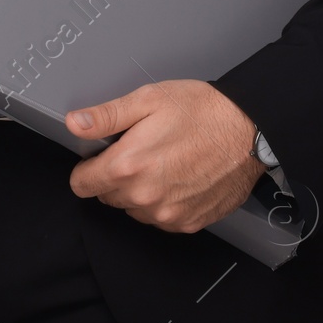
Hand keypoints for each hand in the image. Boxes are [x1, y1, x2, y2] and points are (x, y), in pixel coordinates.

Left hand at [65, 80, 265, 234]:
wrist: (248, 130)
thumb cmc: (202, 110)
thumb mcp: (148, 99)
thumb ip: (106, 116)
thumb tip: (74, 124)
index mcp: (128, 166)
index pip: (81, 184)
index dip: (87, 167)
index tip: (99, 155)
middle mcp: (144, 197)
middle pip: (107, 197)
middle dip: (115, 176)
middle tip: (140, 148)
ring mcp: (167, 214)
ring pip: (134, 210)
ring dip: (139, 191)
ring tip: (163, 160)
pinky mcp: (188, 223)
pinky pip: (161, 217)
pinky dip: (163, 201)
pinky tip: (179, 176)